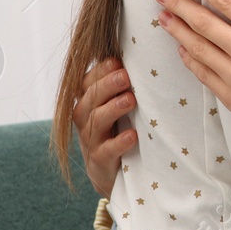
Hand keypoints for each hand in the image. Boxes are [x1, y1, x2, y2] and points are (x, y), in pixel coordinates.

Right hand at [72, 57, 136, 198]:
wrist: (111, 173)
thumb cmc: (117, 130)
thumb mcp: (117, 106)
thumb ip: (122, 86)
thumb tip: (145, 56)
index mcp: (88, 102)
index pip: (88, 82)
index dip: (100, 71)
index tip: (117, 61)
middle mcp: (85, 119)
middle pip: (90, 98)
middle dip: (107, 85)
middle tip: (126, 76)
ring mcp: (90, 141)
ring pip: (95, 122)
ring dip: (112, 109)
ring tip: (130, 100)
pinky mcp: (99, 162)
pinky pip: (105, 151)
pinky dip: (118, 143)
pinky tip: (132, 136)